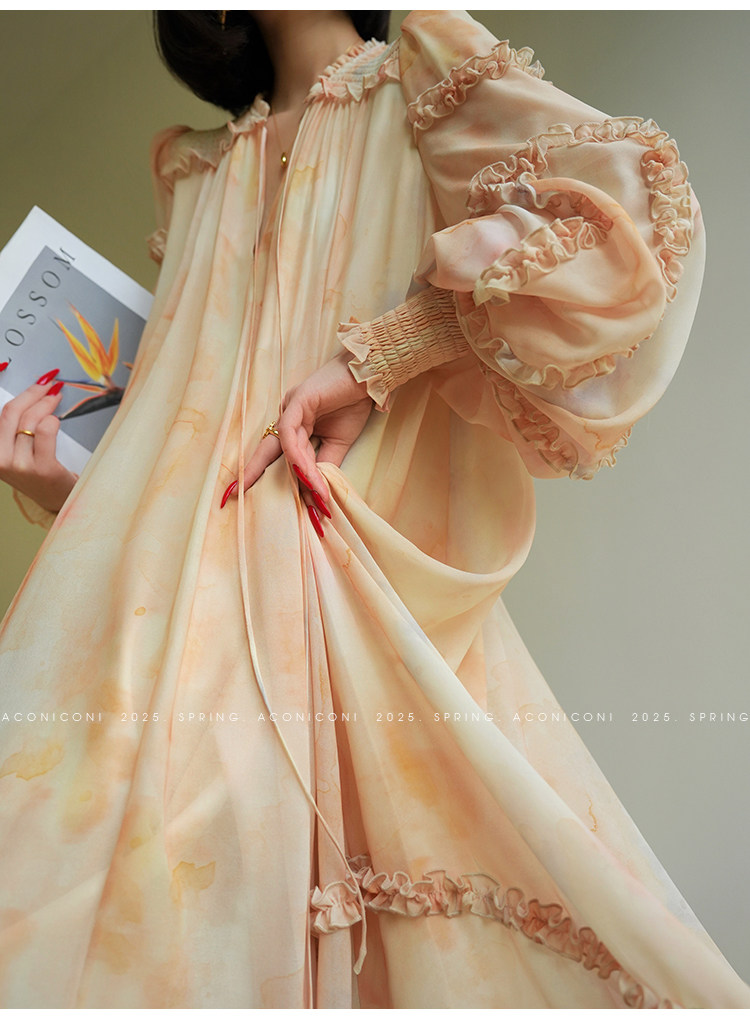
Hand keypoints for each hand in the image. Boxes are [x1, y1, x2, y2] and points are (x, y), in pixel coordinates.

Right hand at [0, 370, 78, 512]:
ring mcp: (20, 465)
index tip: (36, 383)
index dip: (22, 394)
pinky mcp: (42, 469)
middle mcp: (1, 460)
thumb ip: (15, 429)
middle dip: (34, 393)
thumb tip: (29, 397)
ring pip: (31, 420)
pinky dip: (53, 420)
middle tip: (49, 386)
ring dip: (47, 404)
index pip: (2, 414)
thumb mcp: (17, 452)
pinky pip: (46, 431)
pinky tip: (57, 420)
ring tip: (56, 400)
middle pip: (13, 412)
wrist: (57, 500)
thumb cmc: (39, 473)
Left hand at [220, 350, 373, 532]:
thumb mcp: (338, 443)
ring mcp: (291, 407)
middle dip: (253, 470)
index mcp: (295, 425)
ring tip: (316, 497)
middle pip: (268, 449)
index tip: (247, 493)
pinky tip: (307, 472)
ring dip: (302, 474)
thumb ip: (324, 464)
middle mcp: (288, 416)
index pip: (277, 453)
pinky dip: (297, 455)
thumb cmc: (353, 405)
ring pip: (286, 447)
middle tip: (236, 493)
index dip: (264, 472)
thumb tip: (316, 490)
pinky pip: (291, 432)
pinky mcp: (299, 399)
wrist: (370, 379)